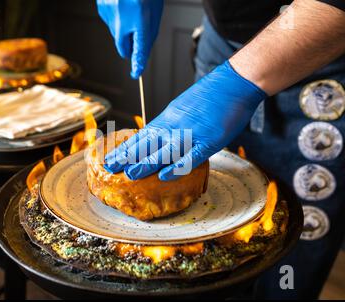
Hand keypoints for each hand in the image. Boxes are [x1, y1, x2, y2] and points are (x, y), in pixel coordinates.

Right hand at [97, 0, 162, 78]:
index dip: (137, 63)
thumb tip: (140, 50)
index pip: (139, 50)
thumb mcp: (153, 12)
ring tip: (132, 9)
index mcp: (140, 20)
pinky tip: (122, 4)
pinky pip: (110, 21)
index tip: (135, 73)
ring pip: (116, 33)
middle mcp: (122, 19)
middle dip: (129, 46)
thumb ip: (147, 33)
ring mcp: (109, 13)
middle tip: (136, 38)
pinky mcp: (101, 7)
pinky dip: (117, 17)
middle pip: (123, 47)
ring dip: (123, 28)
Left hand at [104, 60, 266, 179]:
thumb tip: (159, 137)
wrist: (234, 81)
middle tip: (110, 168)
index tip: (110, 157)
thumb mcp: (183, 107)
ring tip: (129, 174)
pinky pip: (190, 157)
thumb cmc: (211, 95)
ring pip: (164, 151)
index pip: (142, 137)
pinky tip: (164, 176)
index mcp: (168, 118)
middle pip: (147, 144)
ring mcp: (191, 133)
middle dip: (128, 157)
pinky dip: (177, 167)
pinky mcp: (209, 140)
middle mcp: (175, 126)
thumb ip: (171, 124)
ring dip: (146, 164)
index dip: (126, 149)